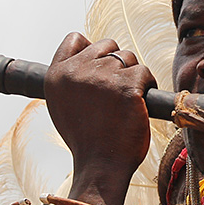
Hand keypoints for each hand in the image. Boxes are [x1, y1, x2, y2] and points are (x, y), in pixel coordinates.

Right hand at [44, 33, 155, 204]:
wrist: (101, 165)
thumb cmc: (86, 138)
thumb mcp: (61, 104)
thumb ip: (71, 77)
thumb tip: (90, 55)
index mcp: (56, 75)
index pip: (75, 39)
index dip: (91, 49)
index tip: (99, 66)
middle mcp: (76, 72)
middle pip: (107, 46)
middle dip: (116, 64)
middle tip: (116, 91)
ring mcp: (102, 77)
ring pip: (128, 58)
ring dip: (132, 75)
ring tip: (126, 101)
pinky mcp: (127, 87)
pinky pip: (144, 72)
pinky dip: (147, 85)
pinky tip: (139, 104)